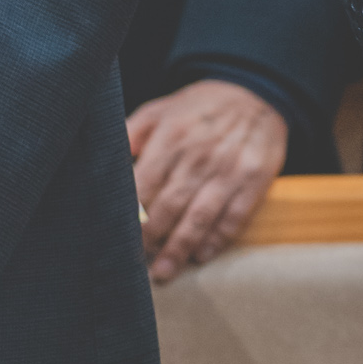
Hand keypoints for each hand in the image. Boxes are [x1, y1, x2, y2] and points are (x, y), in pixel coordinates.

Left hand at [127, 79, 287, 281]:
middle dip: (151, 237)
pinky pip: (235, 216)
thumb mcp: (160, 109)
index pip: (144, 183)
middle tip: (136, 262)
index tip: (118, 235)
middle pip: (170, 205)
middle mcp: (199, 155)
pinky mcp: (255, 181)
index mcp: (171, 137)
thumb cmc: (198, 107)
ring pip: (201, 216)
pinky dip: (218, 239)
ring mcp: (229, 170)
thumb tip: (107, 159)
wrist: (254, 93)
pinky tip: (202, 255)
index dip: (131, 212)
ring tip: (164, 270)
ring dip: (181, 247)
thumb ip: (132, 133)